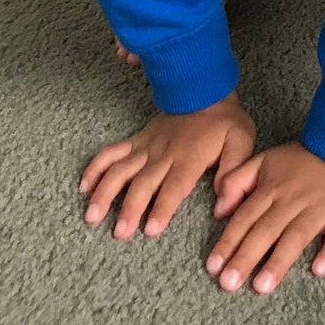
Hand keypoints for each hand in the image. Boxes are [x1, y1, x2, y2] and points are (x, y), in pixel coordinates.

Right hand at [79, 92, 254, 240]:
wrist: (204, 91)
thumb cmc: (224, 123)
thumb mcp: (241, 142)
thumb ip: (234, 172)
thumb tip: (224, 206)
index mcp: (190, 157)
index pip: (174, 186)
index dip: (162, 208)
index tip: (150, 229)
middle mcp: (163, 154)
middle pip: (142, 183)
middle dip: (130, 209)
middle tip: (119, 233)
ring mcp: (145, 147)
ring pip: (120, 169)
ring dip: (104, 192)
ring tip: (92, 216)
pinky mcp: (135, 141)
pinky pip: (110, 152)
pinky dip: (95, 168)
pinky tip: (84, 187)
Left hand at [206, 140, 324, 293]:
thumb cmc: (304, 158)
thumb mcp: (264, 160)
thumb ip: (237, 181)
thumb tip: (219, 211)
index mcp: (271, 189)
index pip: (245, 218)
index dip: (228, 242)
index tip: (213, 267)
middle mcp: (292, 201)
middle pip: (266, 231)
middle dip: (245, 258)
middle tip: (229, 283)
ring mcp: (320, 208)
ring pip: (296, 236)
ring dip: (279, 261)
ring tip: (262, 286)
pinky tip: (318, 269)